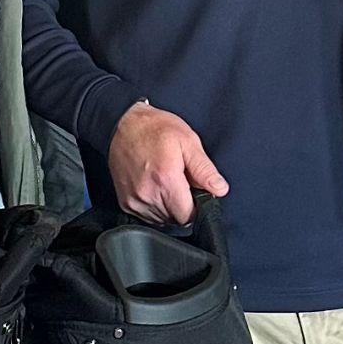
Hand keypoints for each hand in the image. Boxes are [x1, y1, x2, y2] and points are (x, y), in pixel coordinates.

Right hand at [108, 102, 227, 224]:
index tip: (195, 194)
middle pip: (175, 219)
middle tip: (180, 182)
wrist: (123, 124)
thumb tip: (219, 189)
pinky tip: (154, 187)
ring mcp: (134, 200)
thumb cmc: (154, 129)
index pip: (188, 216)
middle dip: (182, 205)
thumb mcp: (188, 141)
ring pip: (161, 220)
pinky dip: (154, 206)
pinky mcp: (125, 202)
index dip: (196, 207)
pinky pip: (147, 216)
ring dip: (168, 207)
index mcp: (166, 179)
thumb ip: (204, 169)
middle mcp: (148, 194)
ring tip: (165, 182)